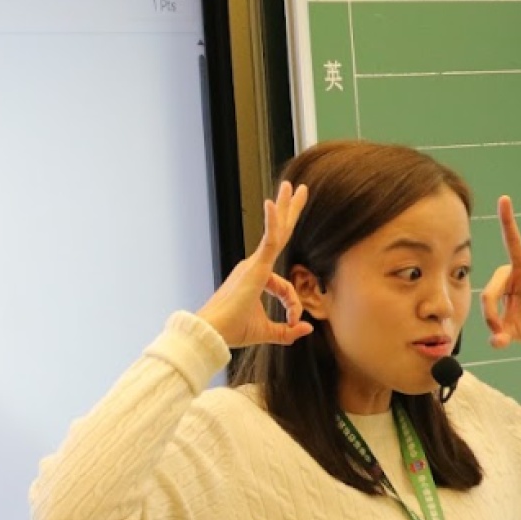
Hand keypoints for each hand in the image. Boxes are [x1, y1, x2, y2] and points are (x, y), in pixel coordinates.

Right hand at [198, 180, 312, 348]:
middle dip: (290, 213)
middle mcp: (253, 267)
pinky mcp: (254, 267)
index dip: (294, 306)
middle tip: (300, 190)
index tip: (294, 324)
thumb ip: (287, 331)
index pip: (286, 288)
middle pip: (278, 235)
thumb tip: (307, 328)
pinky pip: (268, 241)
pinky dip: (271, 222)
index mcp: (256, 280)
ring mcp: (253, 265)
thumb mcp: (268, 332)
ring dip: (285, 208)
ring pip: (276, 231)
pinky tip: (274, 203)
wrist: (213, 333)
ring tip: (293, 186)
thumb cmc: (233, 331)